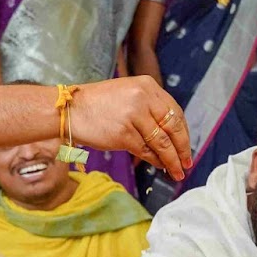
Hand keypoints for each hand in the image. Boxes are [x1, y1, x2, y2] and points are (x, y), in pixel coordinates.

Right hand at [67, 77, 191, 181]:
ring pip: (162, 142)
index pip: (175, 112)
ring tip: (177, 171)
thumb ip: (150, 108)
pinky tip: (159, 166)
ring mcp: (133, 115)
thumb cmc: (98, 105)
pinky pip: (146, 151)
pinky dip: (155, 161)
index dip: (184, 132)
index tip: (186, 146)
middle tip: (187, 163)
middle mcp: (143, 97)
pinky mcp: (123, 133)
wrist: (70, 109)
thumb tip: (171, 135)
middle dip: (183, 148)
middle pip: (173, 127)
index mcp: (148, 86)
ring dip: (172, 160)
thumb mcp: (128, 95)